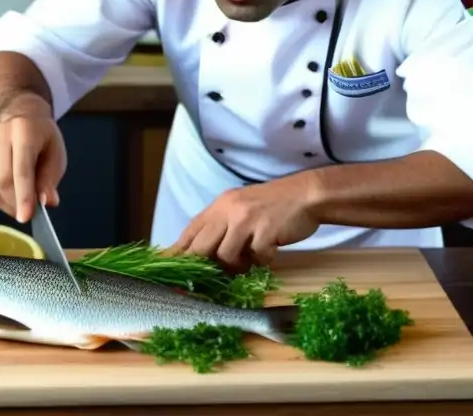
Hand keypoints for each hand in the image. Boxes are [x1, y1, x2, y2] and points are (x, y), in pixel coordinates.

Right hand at [0, 107, 65, 223]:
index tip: (25, 218)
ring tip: (17, 202)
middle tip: (25, 214)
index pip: (22, 170)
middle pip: (1, 179)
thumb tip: (47, 202)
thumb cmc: (43, 141)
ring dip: (3, 201)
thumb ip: (50, 180)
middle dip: (13, 202)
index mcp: (24, 131)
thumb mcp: (56, 156)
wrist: (22, 118)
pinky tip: (4, 192)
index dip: (24, 197)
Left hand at [169, 177, 320, 271]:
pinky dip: (264, 260)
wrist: (307, 195)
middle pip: (201, 247)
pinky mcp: (265, 231)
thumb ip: (221, 226)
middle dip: (204, 266)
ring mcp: (246, 219)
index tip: (165, 269)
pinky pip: (256, 258)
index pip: (190, 231)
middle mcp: (229, 210)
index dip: (177, 252)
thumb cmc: (274, 206)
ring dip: (239, 265)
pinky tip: (271, 250)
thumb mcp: (241, 209)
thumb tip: (201, 255)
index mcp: (220, 205)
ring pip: (226, 256)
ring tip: (251, 259)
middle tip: (215, 276)